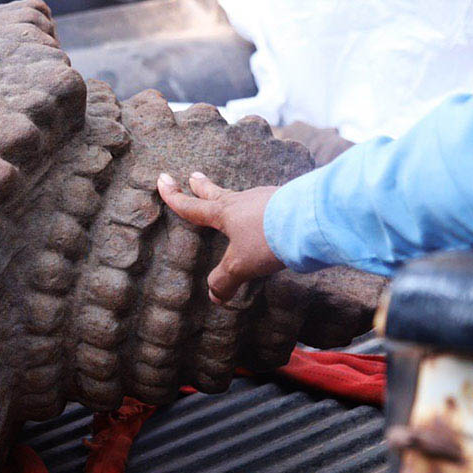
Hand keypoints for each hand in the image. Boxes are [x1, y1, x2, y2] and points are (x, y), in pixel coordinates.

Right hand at [157, 171, 285, 303]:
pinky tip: (267, 213)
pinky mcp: (287, 201)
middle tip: (193, 176)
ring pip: (243, 197)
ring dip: (234, 197)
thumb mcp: (240, 265)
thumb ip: (224, 280)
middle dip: (202, 186)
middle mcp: (243, 201)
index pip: (193, 207)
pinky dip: (260, 207)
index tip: (163, 181)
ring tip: (233, 199)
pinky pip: (267, 203)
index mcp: (224, 213)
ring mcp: (266, 199)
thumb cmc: (267, 239)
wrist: (310, 219)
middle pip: (216, 193)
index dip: (175, 197)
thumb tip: (214, 295)